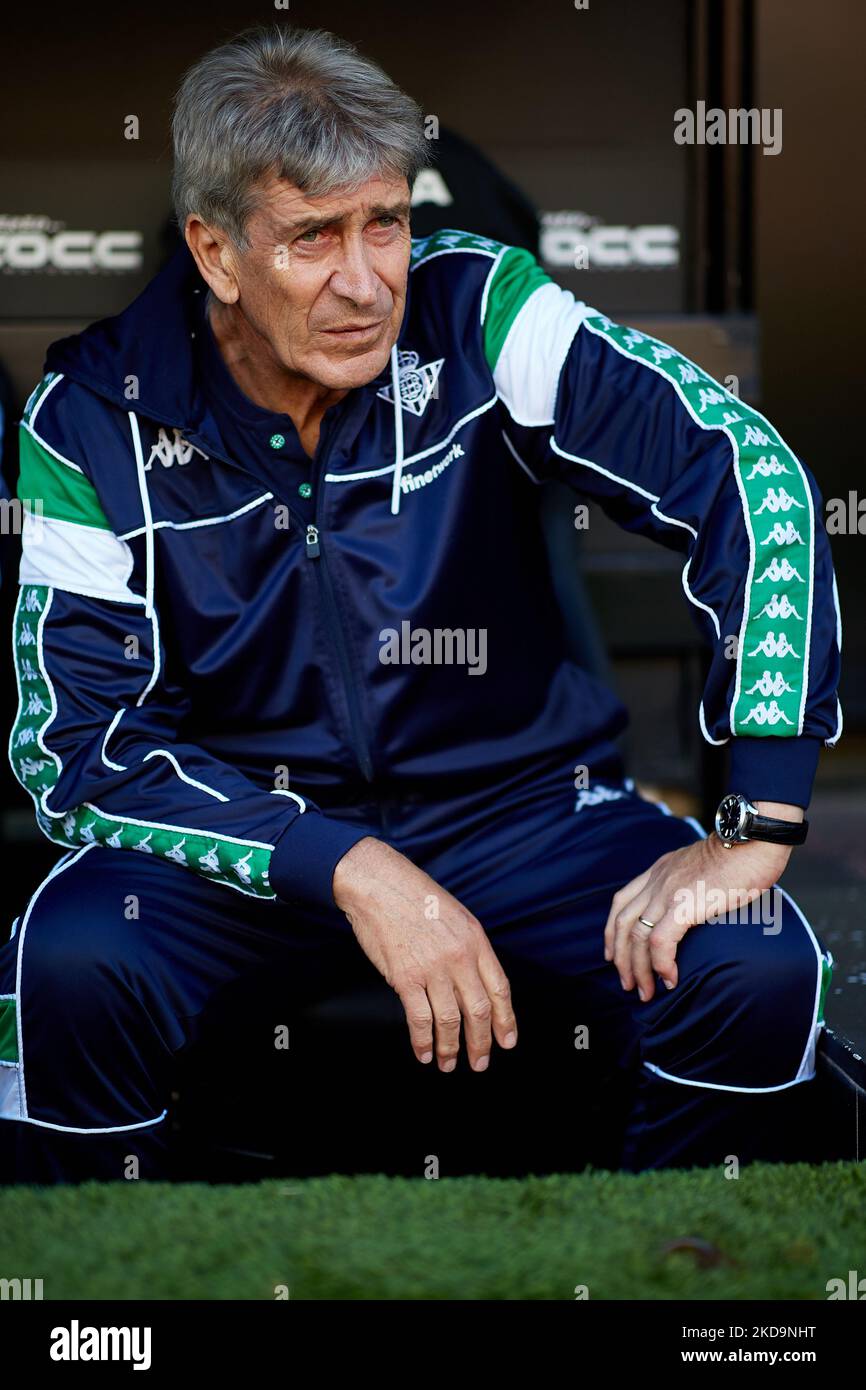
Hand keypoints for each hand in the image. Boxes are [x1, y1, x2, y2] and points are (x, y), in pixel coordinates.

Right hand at [332, 836, 517, 1071]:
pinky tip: (424, 1052)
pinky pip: (419, 1019)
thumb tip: (473, 982)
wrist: (378, 885)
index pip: (500, 988)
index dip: (506, 1019)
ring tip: (449, 1064)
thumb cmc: (414, 896)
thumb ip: (468, 948)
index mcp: (476, 939)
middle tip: (480, 1062)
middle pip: (479, 1010)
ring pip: (451, 1020)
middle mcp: (459, 956)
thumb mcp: (456, 915)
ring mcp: (433, 968)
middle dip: (482, 1042)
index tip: (507, 1040)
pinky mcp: (405, 977)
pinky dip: (423, 1041)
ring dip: (451, 1048)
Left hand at [603, 800, 802, 1002]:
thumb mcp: (703, 865)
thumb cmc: (742, 852)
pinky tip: (670, 979)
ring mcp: (667, 892)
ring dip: (638, 969)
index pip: (622, 902)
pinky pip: (660, 942)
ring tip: (646, 992)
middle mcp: (657, 880)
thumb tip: (699, 904)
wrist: (753, 837)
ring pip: (636, 937)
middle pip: (622, 923)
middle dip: (621, 958)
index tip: (613, 955)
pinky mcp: (684, 904)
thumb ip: (692, 883)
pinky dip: (661, 964)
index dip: (612, 931)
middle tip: (628, 984)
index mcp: (659, 870)